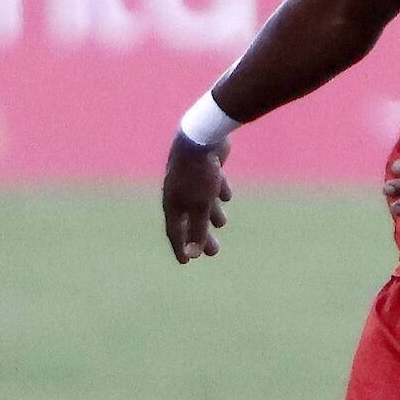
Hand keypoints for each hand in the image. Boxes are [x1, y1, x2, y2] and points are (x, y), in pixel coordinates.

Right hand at [162, 134, 231, 262]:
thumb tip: (192, 255)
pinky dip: (218, 191)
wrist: (202, 136)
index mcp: (172, 202)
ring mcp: (190, 178)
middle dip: (201, 235)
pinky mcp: (205, 166)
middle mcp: (178, 191)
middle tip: (213, 252)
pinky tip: (226, 196)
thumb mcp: (199, 206)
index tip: (186, 263)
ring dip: (210, 213)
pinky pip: (210, 183)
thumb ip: (196, 229)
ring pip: (201, 201)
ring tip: (221, 223)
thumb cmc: (198, 174)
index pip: (174, 231)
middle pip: (190, 219)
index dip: (180, 247)